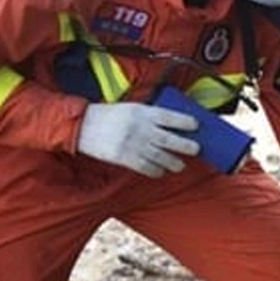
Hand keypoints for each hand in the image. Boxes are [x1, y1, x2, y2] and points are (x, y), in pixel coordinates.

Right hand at [76, 102, 199, 176]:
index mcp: (143, 112)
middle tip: (196, 149)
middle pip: (169, 139)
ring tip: (180, 165)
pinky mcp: (124, 157)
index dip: (185, 122)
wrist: (83, 126)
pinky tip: (161, 171)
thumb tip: (172, 125)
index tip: (196, 125)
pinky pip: (145, 167)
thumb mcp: (132, 108)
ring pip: (160, 156)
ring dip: (173, 162)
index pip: (170, 117)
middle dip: (186, 145)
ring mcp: (133, 144)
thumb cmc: (109, 116)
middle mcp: (141, 128)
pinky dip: (155, 170)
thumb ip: (150, 116)